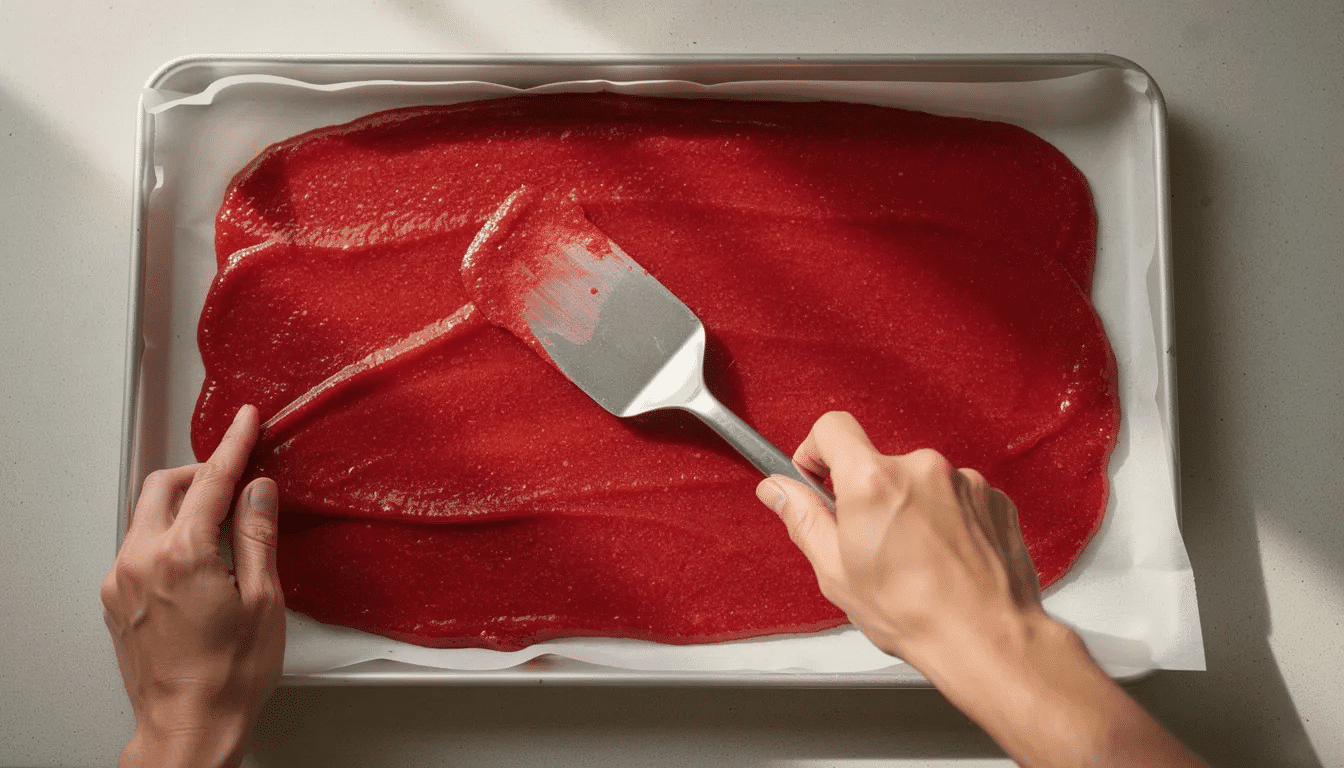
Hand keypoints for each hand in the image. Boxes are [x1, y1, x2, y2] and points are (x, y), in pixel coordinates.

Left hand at [102, 405, 283, 767]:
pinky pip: (138, 548)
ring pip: (147, 517)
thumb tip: (257, 491)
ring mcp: (122, 581)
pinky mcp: (115, 601)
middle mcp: (141, 562)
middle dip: (200, 473)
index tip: (245, 422)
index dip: (233, 445)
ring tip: (221, 525)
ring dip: (183, 506)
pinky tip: (197, 559)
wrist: (190, 725)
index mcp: (182, 556)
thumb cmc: (229, 675)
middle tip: (236, 476)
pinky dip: (167, 537)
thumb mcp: (264, 598)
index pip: (211, 481)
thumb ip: (256, 534)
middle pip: (164, 487)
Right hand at [758, 412, 1206, 767]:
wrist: (987, 637)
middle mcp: (921, 468)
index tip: (818, 478)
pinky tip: (946, 559)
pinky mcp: (993, 497)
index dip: (816, 451)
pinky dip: (947, 519)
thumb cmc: (914, 613)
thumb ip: (802, 518)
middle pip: (878, 463)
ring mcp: (963, 480)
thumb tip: (777, 489)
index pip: (832, 428)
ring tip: (916, 560)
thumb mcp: (836, 572)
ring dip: (911, 509)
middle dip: (869, 495)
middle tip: (871, 544)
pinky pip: (956, 496)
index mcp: (872, 481)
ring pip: (919, 482)